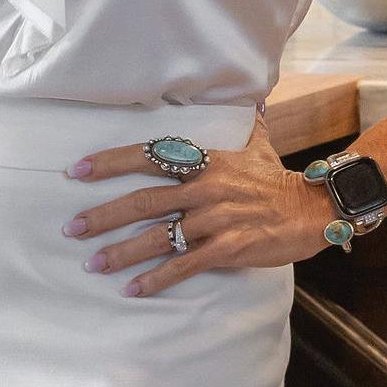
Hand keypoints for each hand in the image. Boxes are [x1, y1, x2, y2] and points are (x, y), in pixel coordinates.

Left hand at [61, 108, 334, 295]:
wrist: (315, 210)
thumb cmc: (279, 180)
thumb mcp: (257, 146)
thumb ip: (244, 124)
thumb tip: (249, 97)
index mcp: (206, 162)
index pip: (149, 156)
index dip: (110, 162)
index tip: (76, 171)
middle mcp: (206, 188)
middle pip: (143, 201)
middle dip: (103, 216)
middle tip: (71, 228)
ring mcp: (216, 220)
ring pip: (159, 238)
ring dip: (121, 252)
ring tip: (92, 263)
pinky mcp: (228, 248)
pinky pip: (184, 265)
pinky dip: (156, 279)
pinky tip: (132, 289)